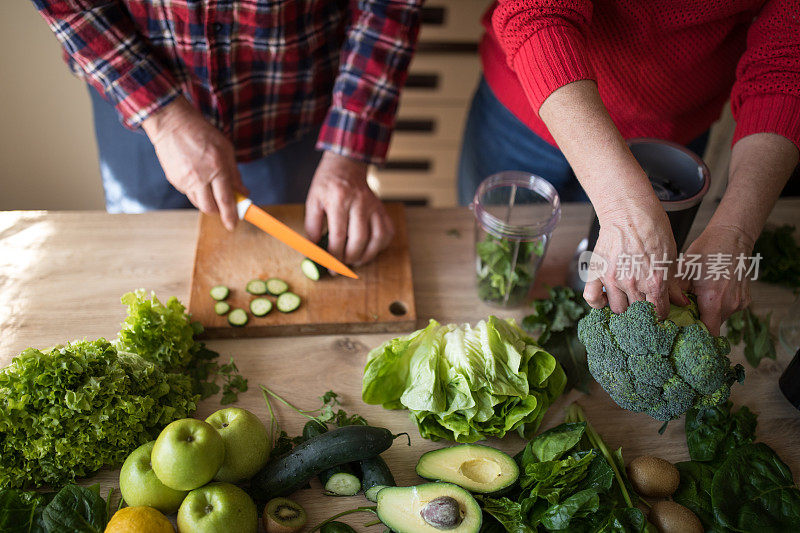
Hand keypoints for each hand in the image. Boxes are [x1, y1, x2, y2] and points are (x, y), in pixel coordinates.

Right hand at [142, 97, 246, 229]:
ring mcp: (184, 180)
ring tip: (211, 186)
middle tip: (225, 207)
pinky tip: (198, 177)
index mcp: (216, 168)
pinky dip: (197, 191)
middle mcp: (200, 178)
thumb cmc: (203, 133)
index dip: (231, 216)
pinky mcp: (174, 180)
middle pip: (210, 208)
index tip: (233, 225)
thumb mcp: (226, 150)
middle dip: (219, 211)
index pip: (226, 200)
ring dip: (208, 202)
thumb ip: (235, 174)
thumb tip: (243, 192)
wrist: (172, 123)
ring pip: (198, 202)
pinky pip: (189, 193)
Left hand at [304, 151, 393, 265]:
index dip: (334, 256)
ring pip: (378, 237)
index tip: (330, 266)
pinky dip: (381, 245)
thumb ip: (312, 225)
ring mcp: (374, 205)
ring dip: (367, 255)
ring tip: (356, 260)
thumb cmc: (328, 184)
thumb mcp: (313, 200)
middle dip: (350, 258)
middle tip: (341, 265)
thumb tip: (313, 249)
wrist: (347, 166)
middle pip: (359, 239)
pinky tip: (369, 249)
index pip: (338, 235)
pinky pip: (388, 231)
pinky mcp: (382, 209)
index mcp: (339, 199)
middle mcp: (360, 202)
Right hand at [584, 199, 686, 318]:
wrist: (630, 213)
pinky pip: (592, 298)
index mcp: (655, 282)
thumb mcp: (671, 258)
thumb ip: (673, 284)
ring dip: (623, 306)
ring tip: (627, 299)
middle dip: (643, 310)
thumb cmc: (653, 230)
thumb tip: (681, 302)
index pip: (658, 313)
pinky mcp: (597, 272)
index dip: (661, 313)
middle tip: (644, 303)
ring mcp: (612, 280)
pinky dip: (598, 302)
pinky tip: (605, 299)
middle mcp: (633, 284)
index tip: (659, 309)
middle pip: (638, 313)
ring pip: (617, 309)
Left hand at [678, 225, 753, 334]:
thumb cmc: (706, 251)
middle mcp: (730, 304)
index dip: (694, 335)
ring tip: (697, 297)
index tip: (682, 332)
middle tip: (684, 311)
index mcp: (714, 300)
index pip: (707, 333)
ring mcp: (740, 303)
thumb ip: (674, 294)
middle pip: (711, 326)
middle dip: (697, 322)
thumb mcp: (683, 270)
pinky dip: (717, 305)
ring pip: (719, 318)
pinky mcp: (745, 299)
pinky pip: (728, 310)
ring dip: (707, 312)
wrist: (732, 236)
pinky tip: (710, 291)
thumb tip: (664, 310)